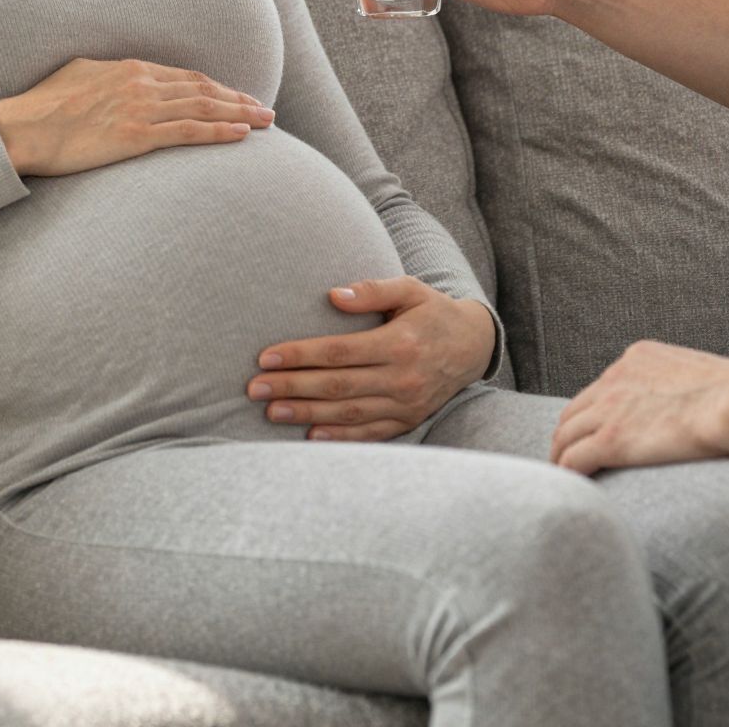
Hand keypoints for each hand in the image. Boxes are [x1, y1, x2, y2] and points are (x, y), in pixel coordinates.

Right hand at [0, 58, 273, 176]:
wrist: (23, 128)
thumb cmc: (44, 105)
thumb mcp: (81, 74)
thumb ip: (110, 75)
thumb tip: (121, 78)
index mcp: (131, 69)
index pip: (186, 77)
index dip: (217, 88)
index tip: (236, 96)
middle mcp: (143, 83)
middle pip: (204, 90)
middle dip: (239, 99)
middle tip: (265, 109)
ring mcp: (142, 109)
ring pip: (204, 108)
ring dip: (240, 114)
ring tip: (264, 121)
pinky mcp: (137, 136)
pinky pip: (190, 132)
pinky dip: (220, 131)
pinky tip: (241, 135)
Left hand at [246, 277, 495, 440]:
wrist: (474, 346)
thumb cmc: (433, 312)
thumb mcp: (410, 289)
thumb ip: (372, 290)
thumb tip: (333, 296)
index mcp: (400, 343)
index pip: (339, 352)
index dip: (300, 355)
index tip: (266, 357)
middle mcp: (402, 377)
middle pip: (336, 386)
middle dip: (291, 386)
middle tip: (254, 388)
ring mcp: (406, 404)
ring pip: (348, 413)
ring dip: (306, 414)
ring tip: (272, 411)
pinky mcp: (408, 420)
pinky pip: (369, 434)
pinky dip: (339, 438)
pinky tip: (310, 435)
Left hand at [550, 340, 728, 474]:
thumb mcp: (700, 373)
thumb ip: (683, 385)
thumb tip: (696, 404)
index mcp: (637, 359)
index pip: (601, 388)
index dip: (593, 412)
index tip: (595, 430)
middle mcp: (616, 378)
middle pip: (576, 409)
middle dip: (569, 433)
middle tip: (568, 456)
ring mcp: (610, 409)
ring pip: (566, 434)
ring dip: (561, 455)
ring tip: (564, 476)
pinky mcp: (611, 440)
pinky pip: (574, 460)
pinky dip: (567, 474)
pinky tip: (571, 487)